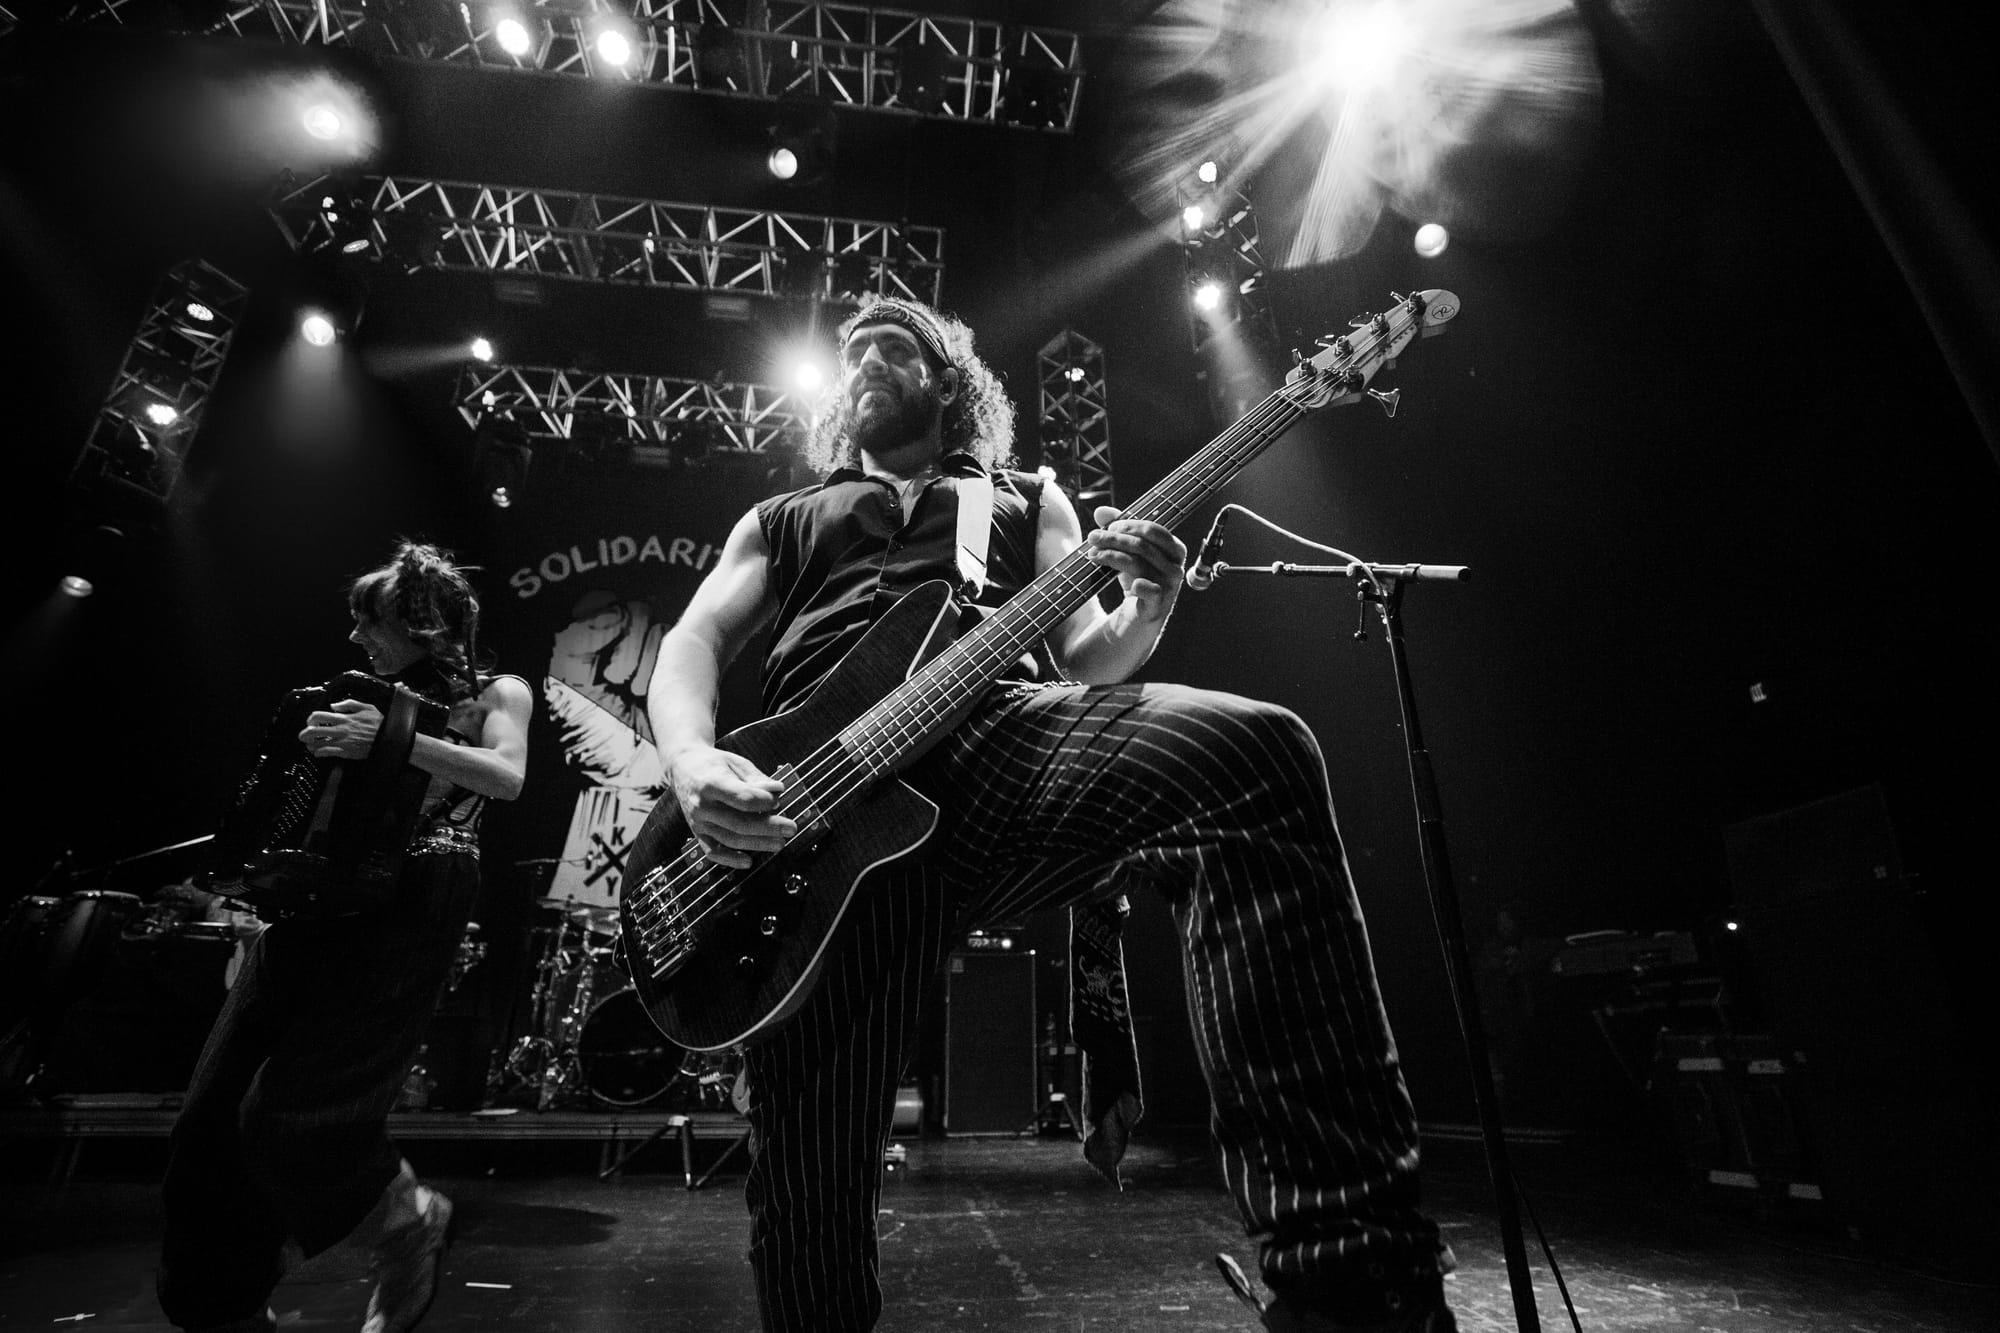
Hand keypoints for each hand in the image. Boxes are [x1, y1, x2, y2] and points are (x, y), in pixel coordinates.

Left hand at [299, 699, 382, 759]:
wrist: (388, 739)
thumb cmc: (379, 724)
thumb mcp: (367, 707)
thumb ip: (349, 704)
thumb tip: (334, 705)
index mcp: (344, 718)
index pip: (319, 716)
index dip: (311, 719)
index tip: (311, 721)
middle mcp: (341, 730)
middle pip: (313, 731)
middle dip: (304, 734)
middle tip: (303, 736)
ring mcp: (342, 741)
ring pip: (317, 744)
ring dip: (311, 745)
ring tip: (310, 745)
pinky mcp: (345, 752)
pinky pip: (327, 753)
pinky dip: (319, 753)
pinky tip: (319, 753)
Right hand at [668, 746, 796, 868]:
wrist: (682, 768)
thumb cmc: (713, 764)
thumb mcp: (735, 762)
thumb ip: (756, 778)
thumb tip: (778, 791)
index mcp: (710, 782)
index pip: (742, 798)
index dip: (764, 802)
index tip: (777, 801)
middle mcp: (701, 805)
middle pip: (739, 822)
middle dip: (769, 827)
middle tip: (791, 828)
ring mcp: (697, 822)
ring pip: (729, 839)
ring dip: (757, 844)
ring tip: (780, 843)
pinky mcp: (697, 833)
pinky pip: (712, 851)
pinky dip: (730, 860)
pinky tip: (749, 861)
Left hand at [1085, 505, 1186, 623]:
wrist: (1137, 620)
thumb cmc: (1137, 581)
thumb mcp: (1128, 554)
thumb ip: (1118, 530)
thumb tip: (1102, 511)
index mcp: (1175, 550)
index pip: (1153, 530)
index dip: (1129, 525)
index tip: (1108, 527)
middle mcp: (1175, 568)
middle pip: (1142, 545)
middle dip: (1114, 538)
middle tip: (1093, 537)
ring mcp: (1169, 588)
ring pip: (1138, 563)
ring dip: (1110, 555)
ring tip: (1092, 554)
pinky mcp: (1158, 606)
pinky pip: (1149, 590)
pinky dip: (1138, 584)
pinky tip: (1125, 581)